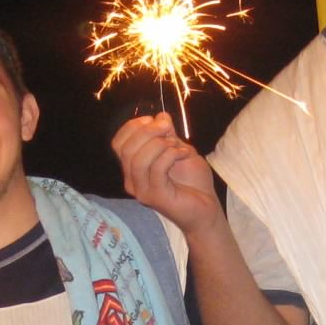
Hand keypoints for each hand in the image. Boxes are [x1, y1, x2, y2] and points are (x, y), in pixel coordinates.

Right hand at [113, 112, 224, 235]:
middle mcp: (132, 180)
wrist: (207, 209)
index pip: (118, 143)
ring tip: (177, 145)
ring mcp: (142, 190)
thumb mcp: (179, 150)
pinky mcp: (155, 197)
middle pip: (126, 149)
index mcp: (133, 168)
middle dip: (147, 131)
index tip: (155, 120)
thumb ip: (168, 135)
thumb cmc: (193, 183)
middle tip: (169, 128)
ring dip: (159, 144)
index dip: (133, 127)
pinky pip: (156, 168)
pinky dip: (171, 155)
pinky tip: (184, 154)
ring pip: (137, 159)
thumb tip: (160, 115)